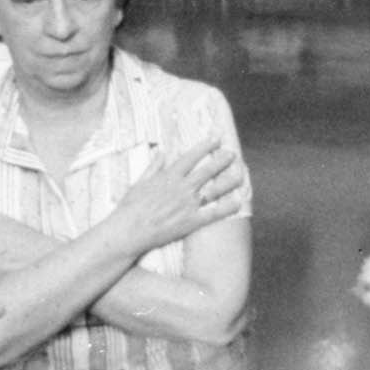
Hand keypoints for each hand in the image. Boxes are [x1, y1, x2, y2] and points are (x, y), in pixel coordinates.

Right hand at [102, 141, 245, 250]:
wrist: (128, 231)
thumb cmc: (130, 207)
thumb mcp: (140, 182)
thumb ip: (154, 166)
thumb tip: (162, 151)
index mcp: (168, 176)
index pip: (191, 156)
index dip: (206, 146)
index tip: (216, 138)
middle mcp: (181, 188)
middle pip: (207, 170)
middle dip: (222, 160)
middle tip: (232, 154)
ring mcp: (188, 205)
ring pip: (215, 189)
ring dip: (229, 180)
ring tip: (241, 173)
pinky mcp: (191, 222)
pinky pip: (214, 213)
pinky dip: (227, 207)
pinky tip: (238, 201)